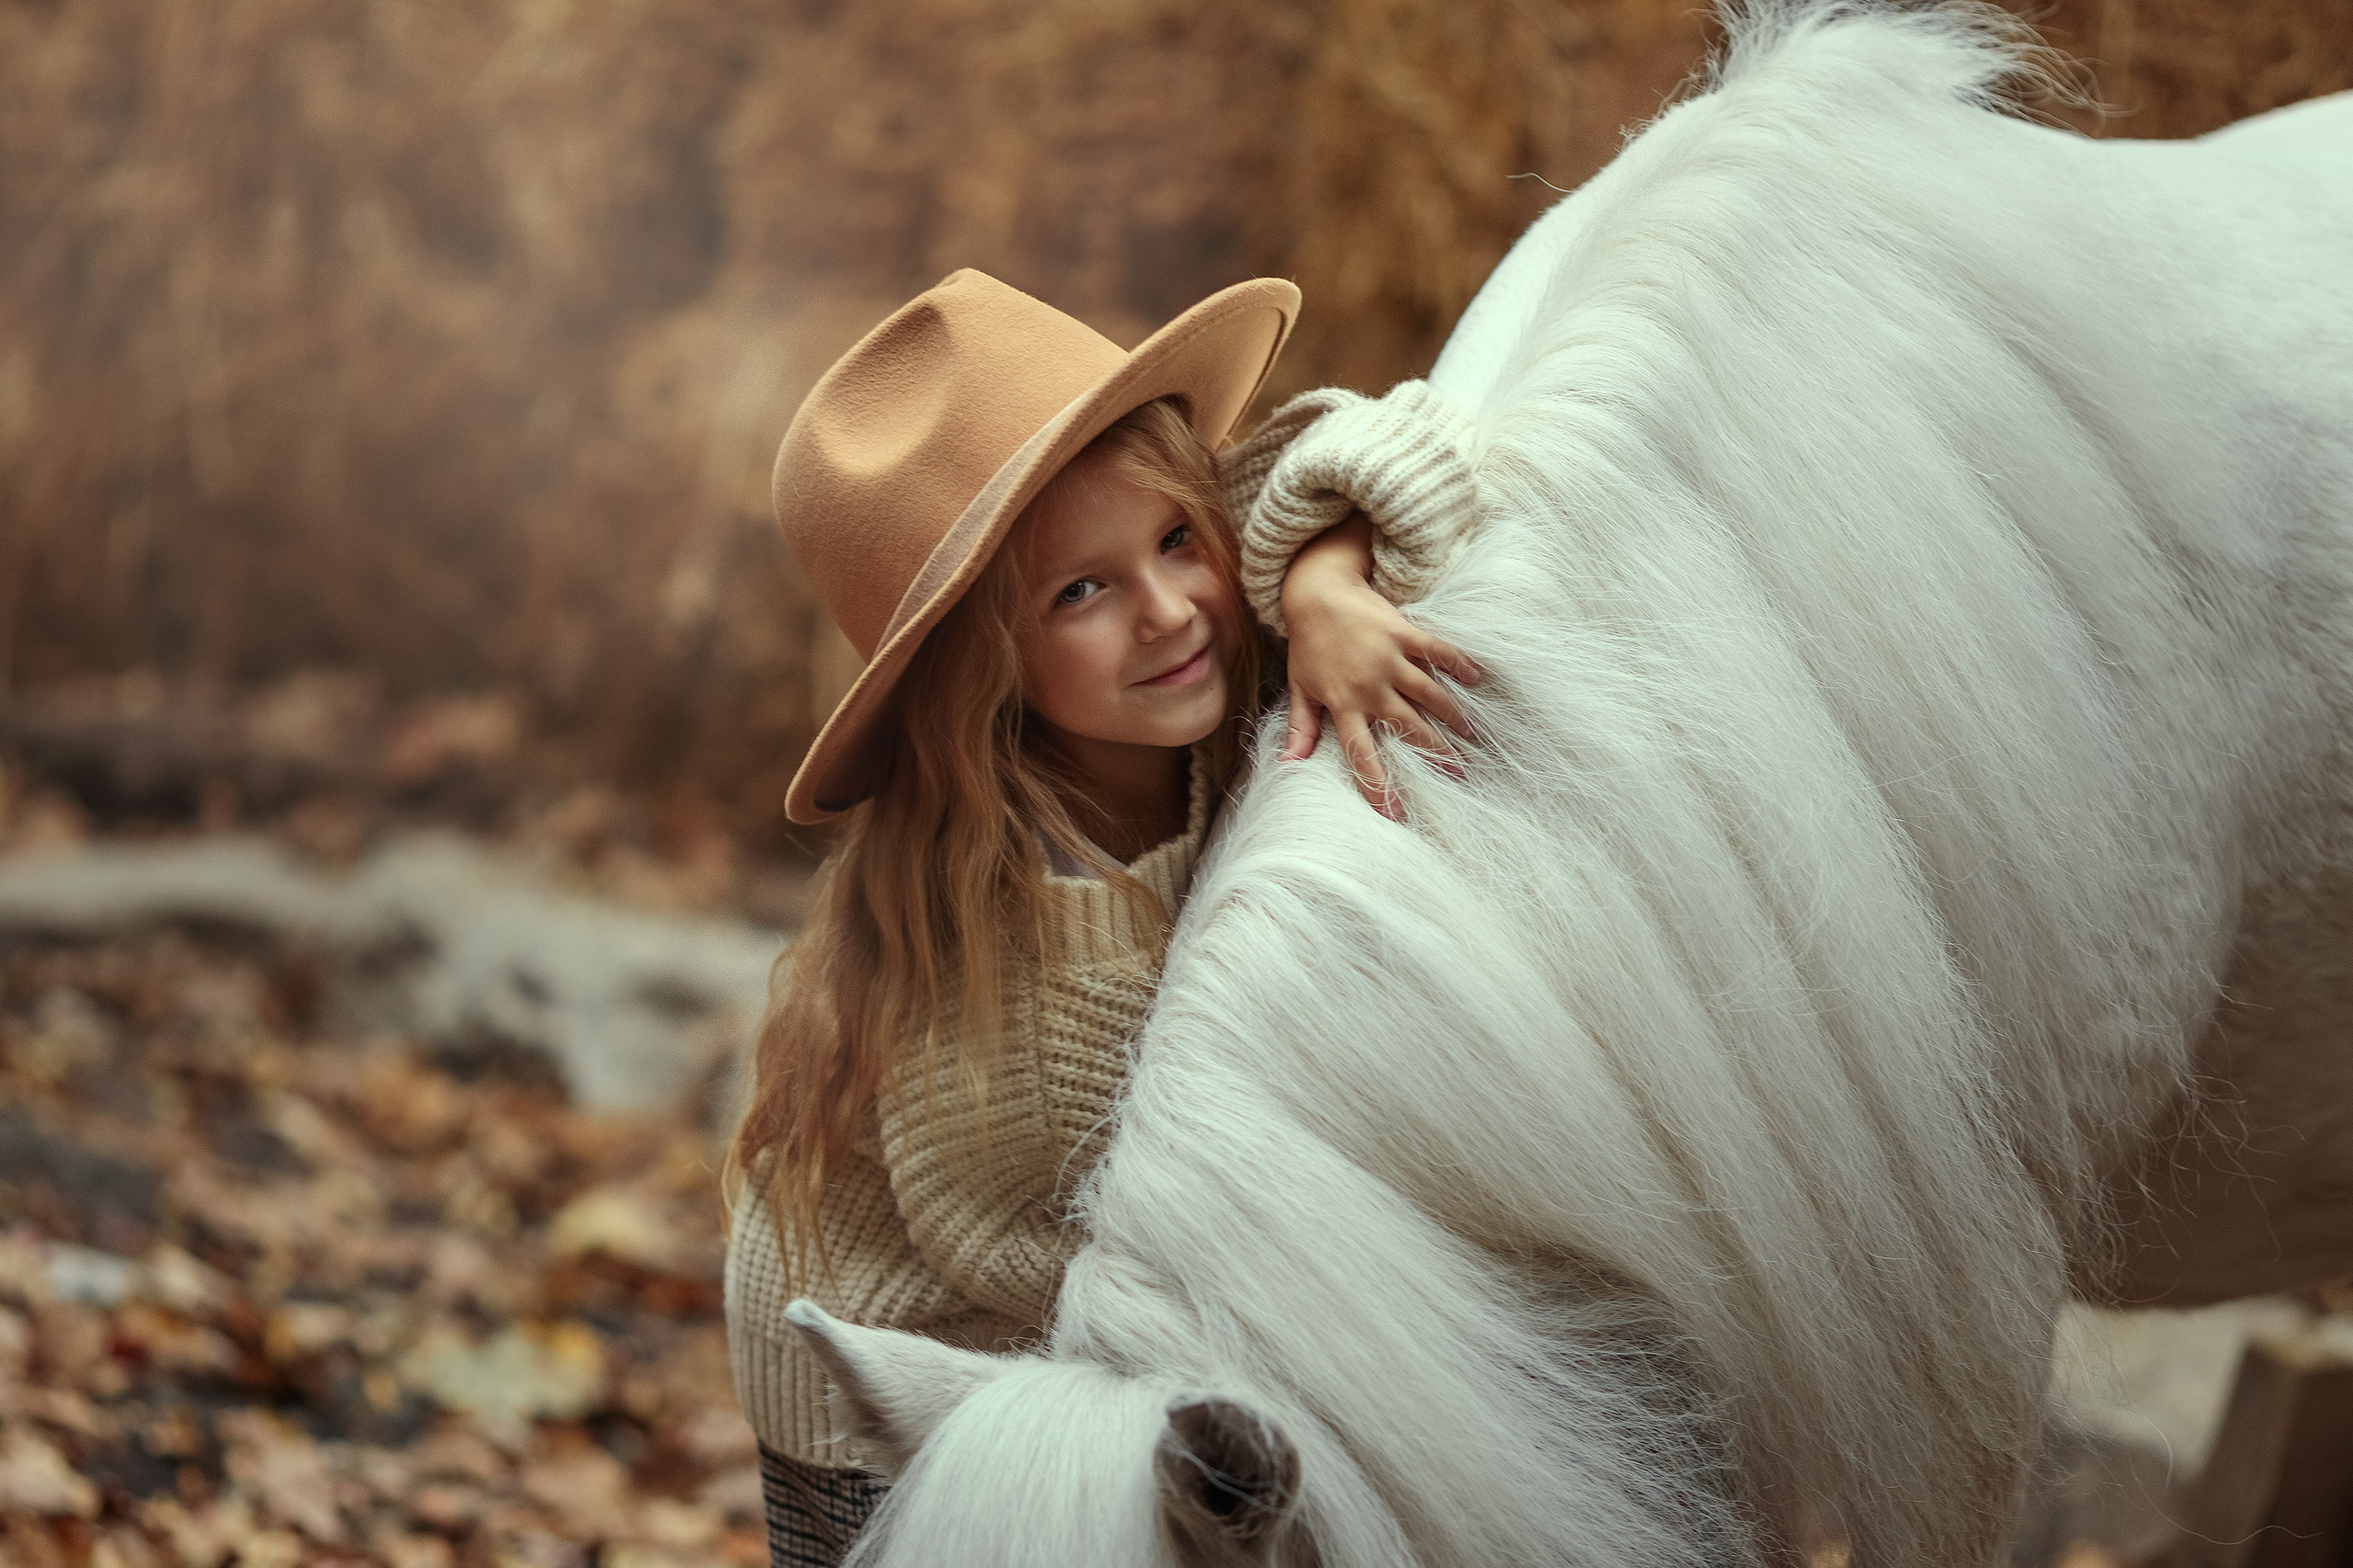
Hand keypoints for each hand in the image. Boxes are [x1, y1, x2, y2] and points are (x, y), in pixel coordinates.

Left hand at [1278, 513, 1482, 820]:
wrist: (1316, 592)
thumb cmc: (1308, 643)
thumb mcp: (1300, 687)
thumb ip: (1301, 726)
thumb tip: (1290, 764)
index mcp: (1343, 704)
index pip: (1362, 754)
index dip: (1377, 785)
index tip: (1395, 812)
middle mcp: (1369, 686)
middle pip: (1408, 728)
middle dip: (1434, 753)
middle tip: (1458, 772)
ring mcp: (1389, 659)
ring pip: (1430, 694)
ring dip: (1453, 716)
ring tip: (1470, 733)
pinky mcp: (1404, 633)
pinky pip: (1437, 651)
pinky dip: (1458, 663)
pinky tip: (1476, 676)